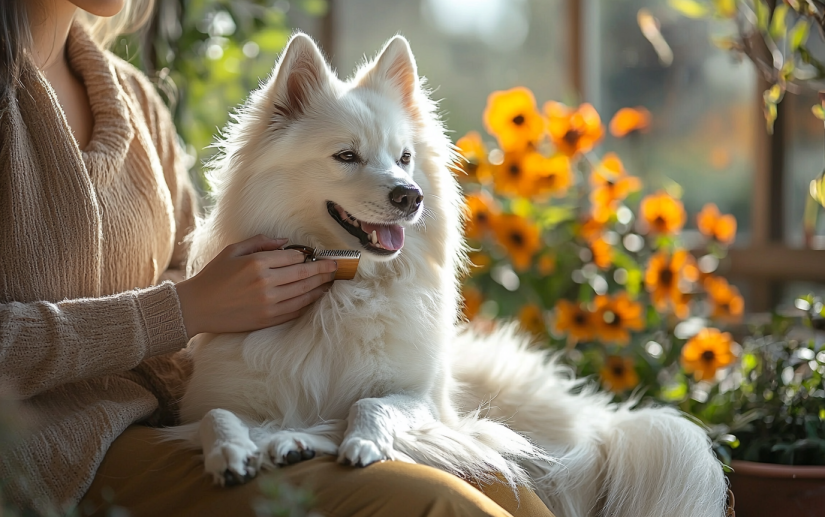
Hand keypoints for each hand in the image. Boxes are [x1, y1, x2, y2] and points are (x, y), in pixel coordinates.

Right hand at [175, 235, 336, 336]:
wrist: (197, 307)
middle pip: (304, 274)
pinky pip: (296, 309)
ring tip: (331, 280)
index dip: (306, 255)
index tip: (316, 254)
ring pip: (304, 292)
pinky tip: (316, 296)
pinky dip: (309, 302)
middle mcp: (266, 283)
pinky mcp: (268, 319)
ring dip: (321, 286)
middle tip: (336, 266)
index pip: (292, 257)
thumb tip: (285, 242)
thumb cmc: (213, 276)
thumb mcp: (233, 251)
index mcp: (257, 263)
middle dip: (323, 269)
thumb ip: (260, 242)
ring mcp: (268, 303)